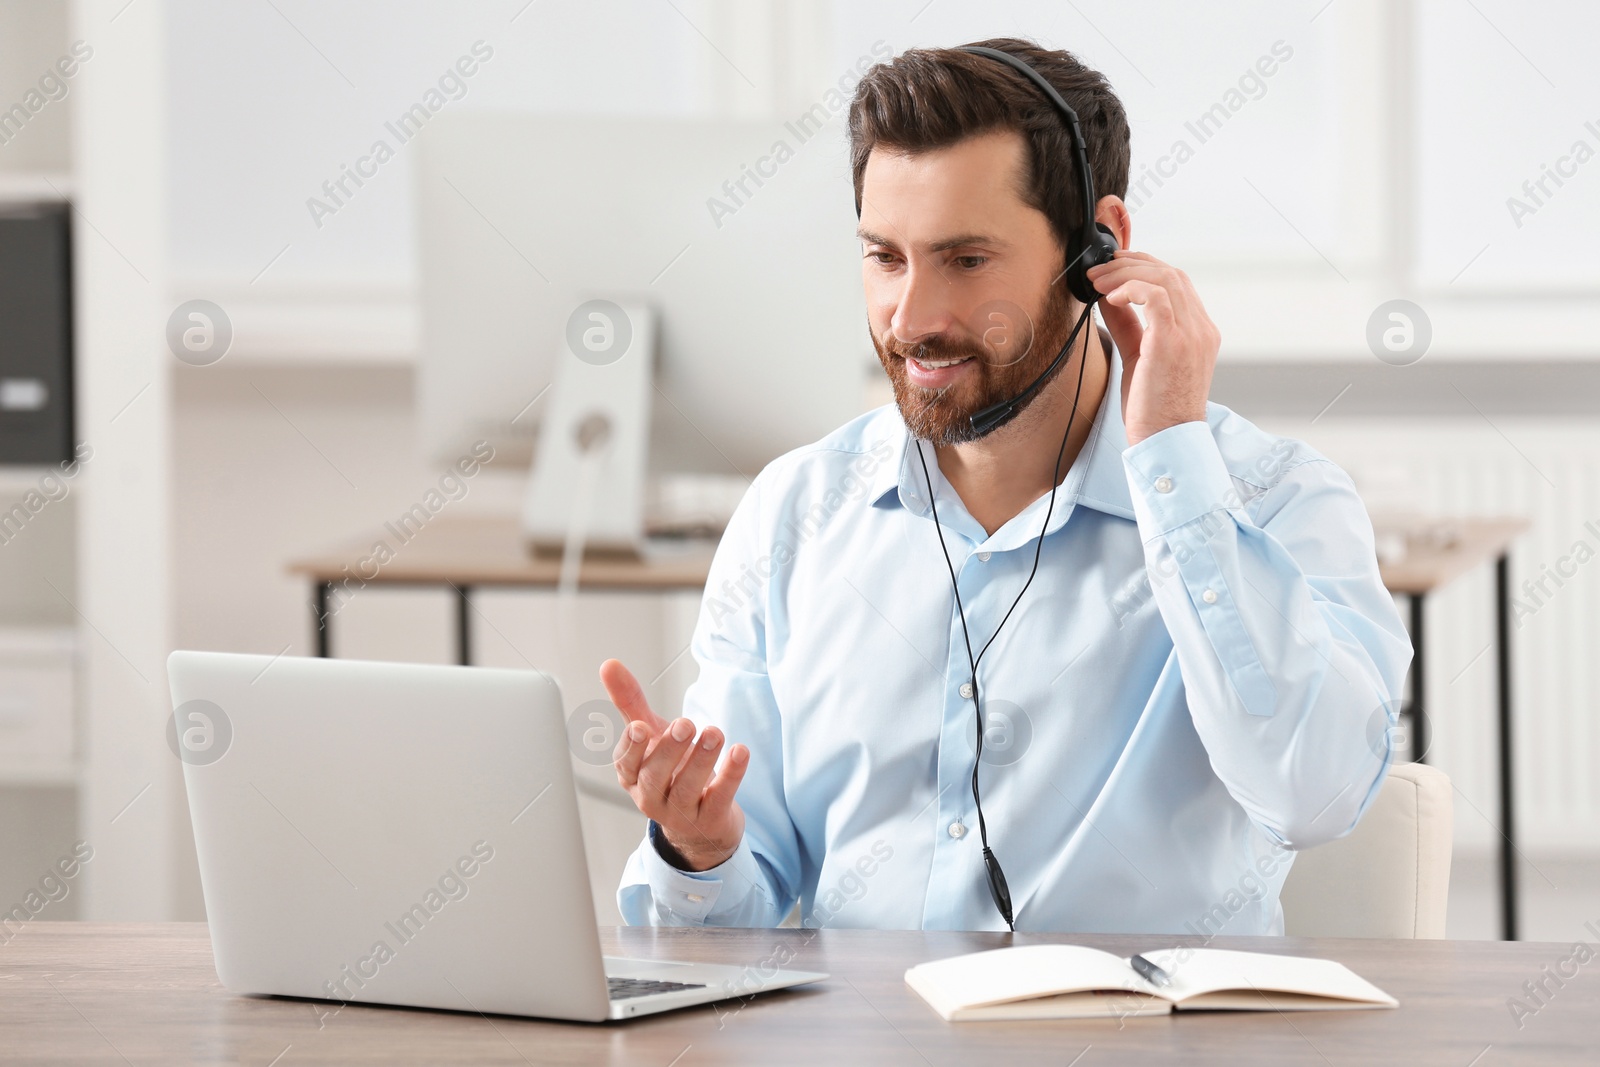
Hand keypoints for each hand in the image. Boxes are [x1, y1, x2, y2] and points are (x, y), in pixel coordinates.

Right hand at [600, 658, 747, 871]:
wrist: (701, 821)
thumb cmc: (671, 770)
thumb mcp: (652, 736)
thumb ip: (630, 702)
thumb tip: (608, 663)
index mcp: (633, 776)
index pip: (626, 763)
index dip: (632, 747)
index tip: (641, 726)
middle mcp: (651, 798)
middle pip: (655, 776)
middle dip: (670, 749)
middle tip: (685, 724)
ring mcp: (681, 813)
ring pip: (687, 789)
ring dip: (701, 760)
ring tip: (714, 732)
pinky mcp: (710, 820)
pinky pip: (719, 798)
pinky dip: (730, 775)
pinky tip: (740, 751)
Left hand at [1087, 250, 1219, 447]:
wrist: (1165, 441)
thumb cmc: (1153, 409)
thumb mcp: (1139, 357)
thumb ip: (1128, 325)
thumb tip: (1109, 298)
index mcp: (1198, 332)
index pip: (1177, 283)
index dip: (1144, 268)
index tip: (1114, 270)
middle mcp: (1200, 329)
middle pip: (1171, 273)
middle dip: (1131, 264)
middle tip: (1099, 270)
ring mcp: (1191, 334)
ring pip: (1164, 278)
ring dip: (1125, 273)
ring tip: (1098, 281)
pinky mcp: (1173, 342)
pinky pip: (1155, 296)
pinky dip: (1130, 288)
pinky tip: (1110, 297)